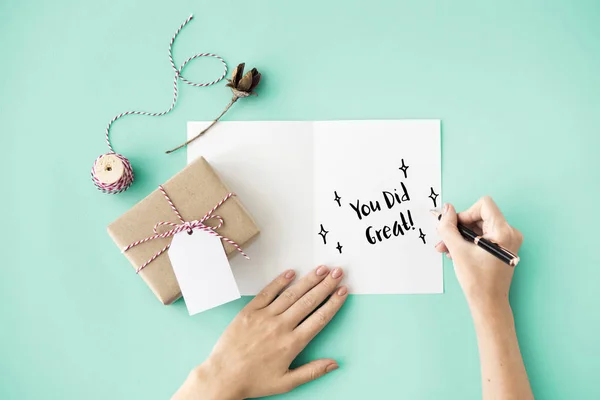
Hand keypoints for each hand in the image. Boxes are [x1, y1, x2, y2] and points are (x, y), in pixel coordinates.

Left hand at [172, 266, 347, 399]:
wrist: (223, 376)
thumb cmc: (253, 381)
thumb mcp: (286, 382)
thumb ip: (312, 371)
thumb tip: (334, 364)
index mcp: (292, 344)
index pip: (319, 318)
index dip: (333, 303)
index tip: (343, 291)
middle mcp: (281, 327)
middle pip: (309, 301)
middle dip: (326, 285)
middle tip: (338, 272)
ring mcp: (265, 317)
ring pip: (291, 294)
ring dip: (308, 280)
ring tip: (321, 269)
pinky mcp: (249, 311)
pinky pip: (267, 293)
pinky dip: (279, 281)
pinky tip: (291, 273)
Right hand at [435, 197, 522, 310]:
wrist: (488, 303)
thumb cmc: (477, 281)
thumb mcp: (458, 250)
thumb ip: (448, 227)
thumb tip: (446, 209)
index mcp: (503, 232)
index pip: (484, 205)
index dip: (466, 213)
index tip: (455, 227)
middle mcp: (510, 233)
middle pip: (480, 216)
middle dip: (460, 227)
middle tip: (445, 240)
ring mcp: (507, 241)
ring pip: (479, 227)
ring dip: (461, 236)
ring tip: (447, 249)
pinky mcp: (503, 248)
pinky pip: (483, 236)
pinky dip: (469, 242)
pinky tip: (456, 252)